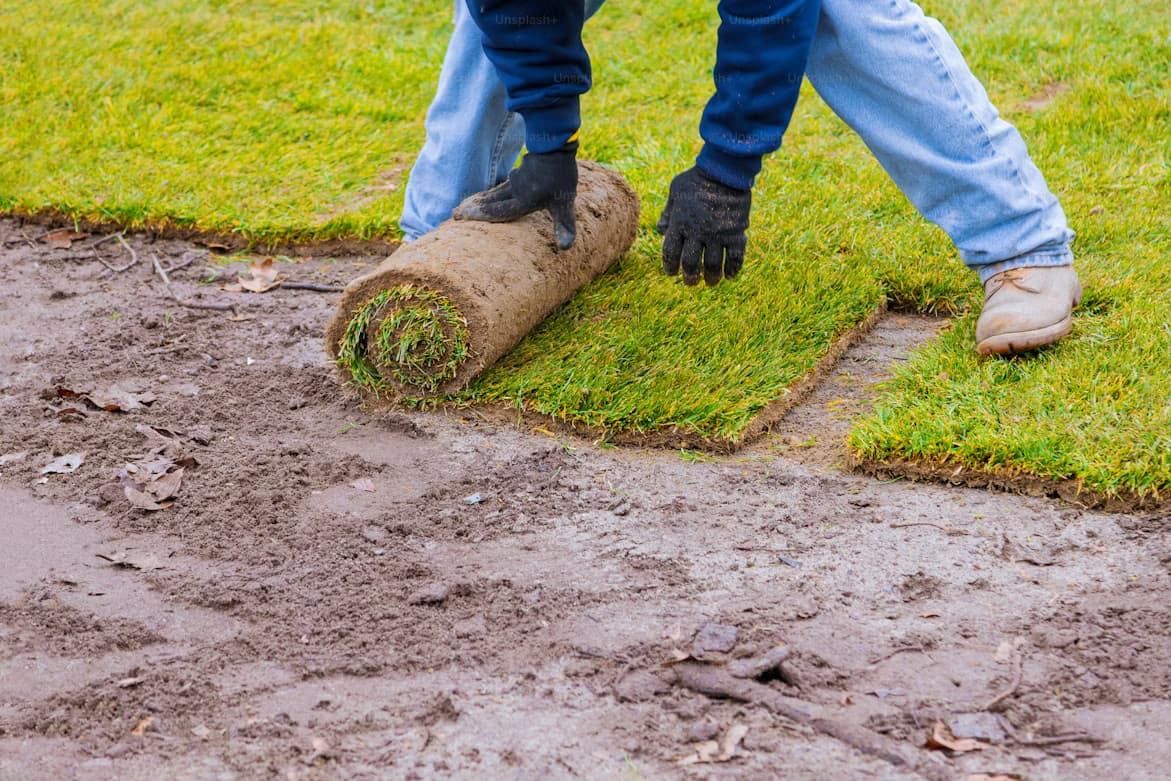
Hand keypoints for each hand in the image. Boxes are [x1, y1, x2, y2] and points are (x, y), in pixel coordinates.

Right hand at [452, 143, 578, 249]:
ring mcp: (516, 180)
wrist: (555, 145)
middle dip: (472, 209)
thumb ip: (564, 225)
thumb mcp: (564, 203)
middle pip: (490, 202)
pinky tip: (490, 194)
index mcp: (522, 201)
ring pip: (494, 193)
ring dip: (480, 200)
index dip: (479, 216)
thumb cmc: (560, 176)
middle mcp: (514, 191)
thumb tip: (566, 247)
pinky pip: (502, 185)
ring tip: (466, 205)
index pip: (497, 211)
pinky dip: (493, 192)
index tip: (461, 216)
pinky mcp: (520, 172)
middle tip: (455, 213)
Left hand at [656, 167, 750, 285]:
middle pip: (691, 264)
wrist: (724, 170)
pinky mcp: (736, 233)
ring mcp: (717, 234)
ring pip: (713, 265)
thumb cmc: (697, 178)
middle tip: (691, 282)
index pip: (670, 253)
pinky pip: (735, 257)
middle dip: (690, 277)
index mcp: (679, 223)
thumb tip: (661, 230)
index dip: (670, 266)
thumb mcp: (676, 191)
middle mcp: (697, 232)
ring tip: (710, 282)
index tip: (672, 273)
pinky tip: (730, 276)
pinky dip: (733, 269)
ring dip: (711, 277)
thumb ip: (668, 212)